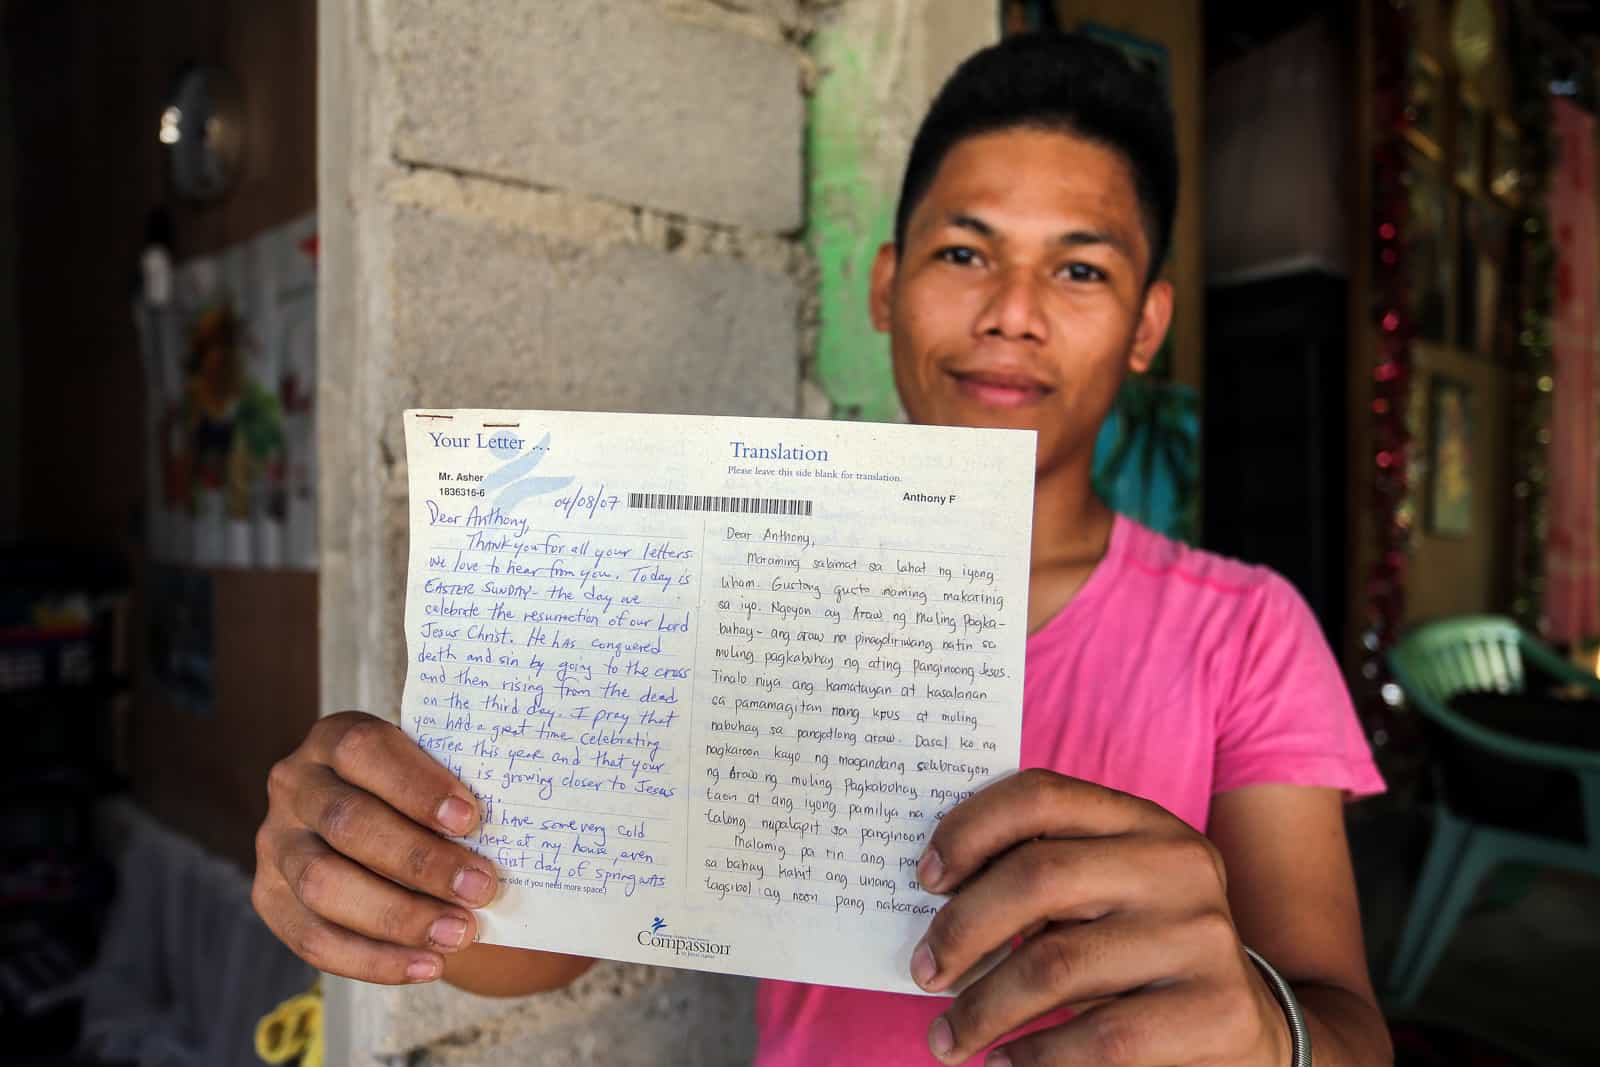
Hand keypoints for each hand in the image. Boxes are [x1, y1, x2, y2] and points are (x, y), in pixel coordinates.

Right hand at [252, 711, 498, 983]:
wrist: (377, 830)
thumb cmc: (418, 798)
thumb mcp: (430, 778)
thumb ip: (453, 798)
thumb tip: (510, 834)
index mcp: (334, 739)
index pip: (365, 751)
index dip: (417, 786)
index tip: (471, 820)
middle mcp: (294, 784)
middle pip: (348, 823)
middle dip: (420, 861)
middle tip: (482, 888)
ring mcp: (275, 842)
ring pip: (324, 884)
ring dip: (399, 916)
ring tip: (459, 933)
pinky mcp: (270, 898)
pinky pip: (314, 939)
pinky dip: (375, 959)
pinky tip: (427, 965)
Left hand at [909, 768, 1290, 1065]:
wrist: (1249, 1023)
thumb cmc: (1141, 951)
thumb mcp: (1104, 893)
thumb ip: (1042, 877)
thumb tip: (936, 899)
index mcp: (1142, 821)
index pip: (1040, 794)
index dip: (969, 829)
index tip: (925, 879)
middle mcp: (1176, 865)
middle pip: (1037, 876)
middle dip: (960, 929)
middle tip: (923, 972)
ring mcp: (1201, 936)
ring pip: (1054, 965)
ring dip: (981, 1009)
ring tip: (946, 1037)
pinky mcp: (1216, 1010)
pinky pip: (1099, 1038)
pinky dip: (1034, 1057)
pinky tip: (1005, 1063)